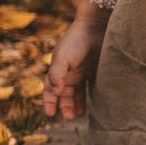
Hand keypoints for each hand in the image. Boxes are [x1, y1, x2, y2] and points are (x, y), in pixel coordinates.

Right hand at [43, 0, 105, 120]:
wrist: (96, 26)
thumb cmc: (75, 41)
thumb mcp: (62, 58)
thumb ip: (57, 75)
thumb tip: (56, 93)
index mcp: (58, 72)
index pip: (50, 91)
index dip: (49, 103)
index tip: (50, 114)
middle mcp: (69, 75)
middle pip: (64, 96)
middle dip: (65, 107)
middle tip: (69, 117)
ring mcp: (83, 74)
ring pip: (78, 94)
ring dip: (77, 105)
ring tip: (80, 114)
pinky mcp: (97, 72)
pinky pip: (93, 88)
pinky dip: (93, 98)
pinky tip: (96, 105)